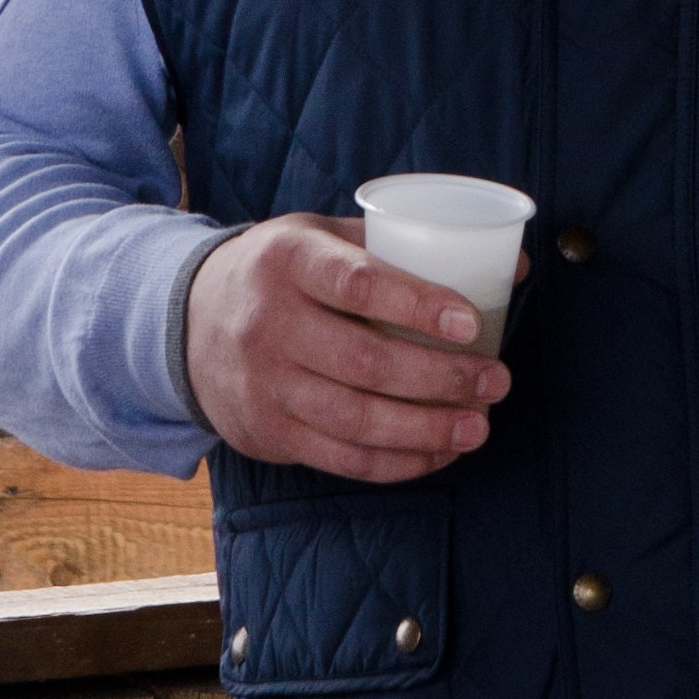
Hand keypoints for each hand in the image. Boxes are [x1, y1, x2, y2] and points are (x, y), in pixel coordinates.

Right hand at [183, 213, 526, 483]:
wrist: (186, 320)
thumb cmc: (281, 271)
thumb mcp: (322, 236)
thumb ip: (403, 244)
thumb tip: (512, 262)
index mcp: (289, 260)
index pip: (359, 284)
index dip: (418, 304)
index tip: (472, 322)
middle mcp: (270, 324)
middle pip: (366, 362)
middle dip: (441, 378)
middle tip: (496, 382)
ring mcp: (265, 385)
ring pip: (356, 419)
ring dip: (426, 429)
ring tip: (478, 426)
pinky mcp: (267, 432)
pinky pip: (339, 457)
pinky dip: (395, 462)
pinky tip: (437, 453)